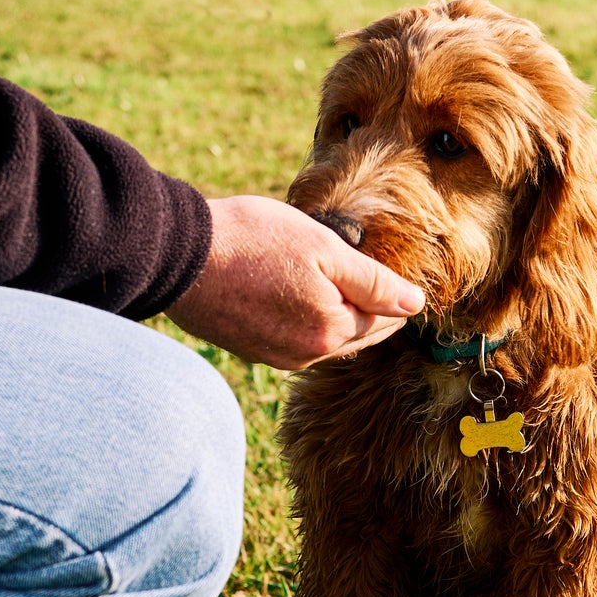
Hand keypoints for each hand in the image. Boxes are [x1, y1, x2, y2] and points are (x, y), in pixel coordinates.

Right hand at [165, 196, 424, 370]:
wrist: (180, 256)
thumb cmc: (253, 240)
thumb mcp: (324, 248)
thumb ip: (373, 280)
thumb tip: (416, 304)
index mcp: (331, 329)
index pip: (383, 320)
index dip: (395, 298)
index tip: (403, 281)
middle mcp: (306, 354)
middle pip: (356, 336)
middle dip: (372, 314)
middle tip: (386, 291)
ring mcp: (275, 356)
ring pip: (324, 340)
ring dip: (339, 320)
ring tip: (346, 294)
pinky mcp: (249, 349)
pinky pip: (293, 341)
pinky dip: (308, 323)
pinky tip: (304, 303)